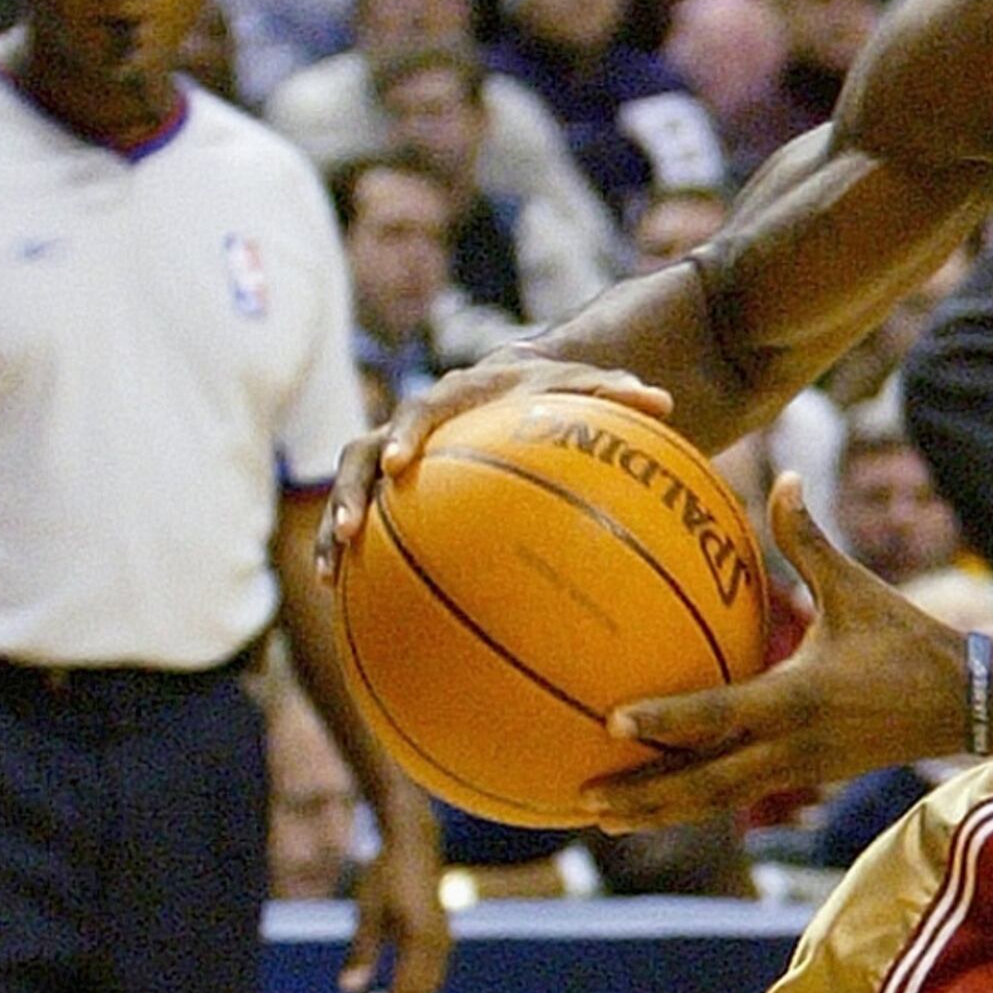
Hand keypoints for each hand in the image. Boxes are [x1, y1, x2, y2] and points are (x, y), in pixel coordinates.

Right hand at [322, 356, 672, 563]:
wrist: (512, 389)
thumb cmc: (554, 393)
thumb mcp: (587, 389)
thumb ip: (615, 393)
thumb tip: (662, 400)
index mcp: (454, 397)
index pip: (424, 409)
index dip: (407, 432)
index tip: (401, 464)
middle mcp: (412, 426)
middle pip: (362, 452)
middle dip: (352, 490)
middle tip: (351, 529)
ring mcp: (395, 459)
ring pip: (351, 490)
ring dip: (335, 527)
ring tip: (329, 575)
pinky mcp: (393, 492)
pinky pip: (365, 524)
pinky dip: (352, 556)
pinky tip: (347, 602)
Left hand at [342, 804, 452, 992]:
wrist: (414, 845)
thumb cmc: (385, 873)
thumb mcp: (367, 909)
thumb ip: (362, 950)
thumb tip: (349, 989)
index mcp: (422, 936)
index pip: (407, 988)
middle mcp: (439, 942)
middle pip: (420, 992)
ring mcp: (444, 939)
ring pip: (428, 985)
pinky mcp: (440, 937)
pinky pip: (430, 973)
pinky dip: (412, 990)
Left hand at [592, 476, 965, 824]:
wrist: (966, 705)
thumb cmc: (908, 640)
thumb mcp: (857, 589)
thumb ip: (809, 540)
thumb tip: (782, 477)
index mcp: (799, 697)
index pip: (719, 714)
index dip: (665, 720)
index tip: (610, 721)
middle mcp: (792, 745)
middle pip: (704, 784)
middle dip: (643, 796)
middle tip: (581, 798)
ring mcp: (798, 771)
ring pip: (717, 801)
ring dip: (659, 812)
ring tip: (602, 816)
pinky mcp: (805, 779)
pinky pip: (737, 796)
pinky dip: (693, 803)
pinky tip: (657, 803)